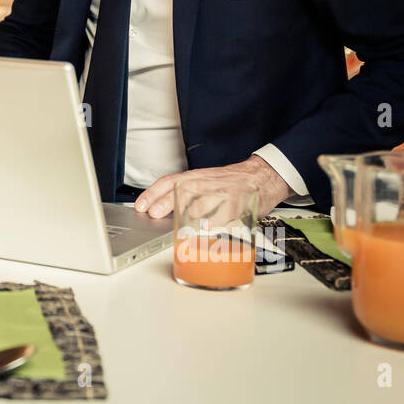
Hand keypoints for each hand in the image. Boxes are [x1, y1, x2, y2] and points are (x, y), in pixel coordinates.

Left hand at [133, 155, 291, 218]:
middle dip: (167, 201)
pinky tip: (208, 228)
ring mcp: (224, 191)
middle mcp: (207, 182)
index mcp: (196, 177)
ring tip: (178, 222)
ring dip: (190, 210)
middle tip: (154, 214)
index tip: (140, 206)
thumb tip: (160, 212)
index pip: (169, 181)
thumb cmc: (231, 183)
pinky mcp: (240, 201)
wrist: (263, 175)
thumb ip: (186, 195)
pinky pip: (228, 210)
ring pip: (205, 197)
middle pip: (183, 189)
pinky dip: (217, 219)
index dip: (153, 193)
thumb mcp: (205, 183)